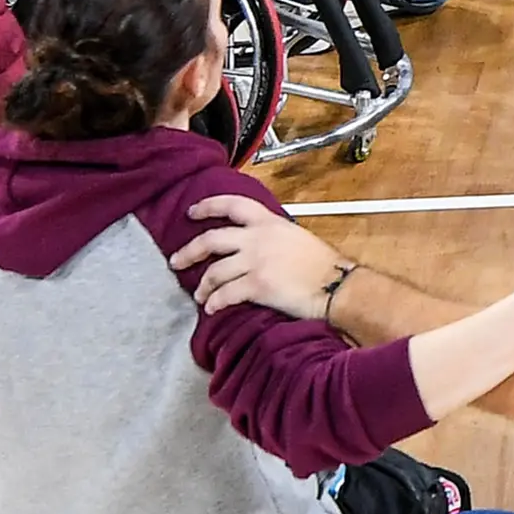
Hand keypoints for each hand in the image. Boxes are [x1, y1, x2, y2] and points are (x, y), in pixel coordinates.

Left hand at [170, 192, 348, 317]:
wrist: (337, 286)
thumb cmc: (324, 266)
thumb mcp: (295, 238)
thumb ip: (271, 236)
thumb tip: (254, 245)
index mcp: (269, 222)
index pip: (231, 205)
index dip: (208, 207)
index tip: (192, 212)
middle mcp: (258, 238)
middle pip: (211, 239)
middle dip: (189, 251)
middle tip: (176, 261)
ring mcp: (256, 261)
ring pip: (214, 271)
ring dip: (202, 286)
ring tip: (199, 296)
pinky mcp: (257, 285)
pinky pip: (226, 294)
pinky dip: (215, 302)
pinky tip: (212, 309)